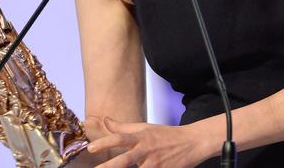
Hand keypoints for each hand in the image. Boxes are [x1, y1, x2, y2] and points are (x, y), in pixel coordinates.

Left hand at [87, 117, 205, 167]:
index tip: (91, 148)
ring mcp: (155, 164)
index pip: (119, 138)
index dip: (105, 142)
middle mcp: (146, 150)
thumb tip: (105, 120)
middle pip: (125, 160)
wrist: (192, 142)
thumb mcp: (145, 128)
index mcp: (141, 137)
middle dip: (109, 167)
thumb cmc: (166, 135)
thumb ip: (123, 126)